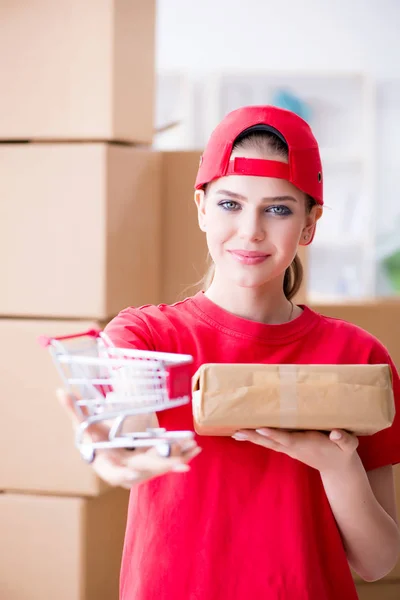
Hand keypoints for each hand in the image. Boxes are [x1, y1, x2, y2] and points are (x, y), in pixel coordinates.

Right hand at [57, 390, 200, 488]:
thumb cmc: (90, 439)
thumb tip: (59, 390)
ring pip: (161, 465)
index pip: (118, 474)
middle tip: (183, 461)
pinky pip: (167, 459)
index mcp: (108, 465)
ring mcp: (140, 467)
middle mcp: (126, 470)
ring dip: (178, 457)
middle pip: (147, 470)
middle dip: (165, 465)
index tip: (135, 473)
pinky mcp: (150, 461)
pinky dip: (180, 453)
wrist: (101, 450)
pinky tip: (194, 447)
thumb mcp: (82, 424)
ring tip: (195, 447)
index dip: (127, 474)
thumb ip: (73, 410)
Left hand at [232, 427, 358, 474]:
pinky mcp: (289, 447)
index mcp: (305, 444)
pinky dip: (257, 438)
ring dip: (251, 438)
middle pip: (271, 441)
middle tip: (237, 431)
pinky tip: (246, 434)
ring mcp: (290, 448)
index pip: (287, 438)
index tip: (260, 428)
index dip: (274, 434)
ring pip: (267, 442)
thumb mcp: (349, 445)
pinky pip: (270, 442)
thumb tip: (336, 433)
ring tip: (235, 433)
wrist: (338, 468)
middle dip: (254, 436)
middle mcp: (294, 447)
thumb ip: (344, 439)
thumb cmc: (343, 451)